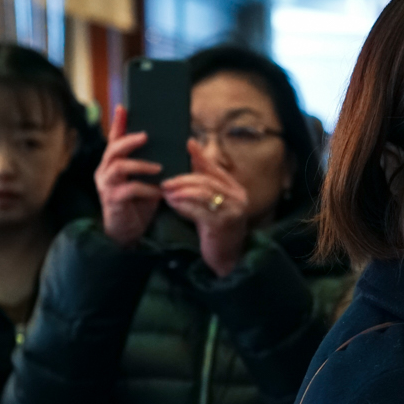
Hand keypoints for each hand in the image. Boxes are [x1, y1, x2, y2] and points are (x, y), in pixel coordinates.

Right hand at [94, 105, 160, 246]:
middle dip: (130, 140)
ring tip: (159, 167)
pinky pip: (128, 189)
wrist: (130, 232)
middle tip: (147, 135)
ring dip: (140, 165)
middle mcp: (106, 171)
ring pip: (118, 166)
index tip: (124, 106)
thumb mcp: (148, 180)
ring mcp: (107, 185)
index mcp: (113, 163)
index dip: (118, 123)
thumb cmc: (140, 204)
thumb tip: (177, 145)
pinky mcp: (113, 200)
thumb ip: (154, 164)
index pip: (114, 139)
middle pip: (113, 149)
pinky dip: (146, 189)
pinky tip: (159, 192)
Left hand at [161, 141, 250, 277]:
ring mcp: (233, 211)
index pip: (216, 169)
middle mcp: (238, 199)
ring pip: (203, 193)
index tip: (186, 144)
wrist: (225, 259)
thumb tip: (190, 151)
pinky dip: (184, 205)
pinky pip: (199, 210)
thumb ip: (202, 182)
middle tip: (164, 180)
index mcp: (236, 190)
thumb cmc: (215, 230)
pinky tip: (172, 204)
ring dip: (181, 191)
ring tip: (165, 191)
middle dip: (183, 179)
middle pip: (207, 180)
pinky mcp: (223, 224)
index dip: (200, 157)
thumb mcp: (210, 204)